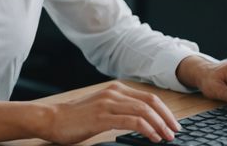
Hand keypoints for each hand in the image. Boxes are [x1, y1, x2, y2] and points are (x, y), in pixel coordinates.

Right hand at [39, 82, 180, 143]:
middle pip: (150, 102)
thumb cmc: (76, 117)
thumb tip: (143, 122)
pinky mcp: (102, 117)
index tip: (173, 124)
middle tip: (175, 132)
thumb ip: (120, 110)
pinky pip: (132, 121)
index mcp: (115, 89)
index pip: (149, 97)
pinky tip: (152, 138)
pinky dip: (146, 129)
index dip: (165, 111)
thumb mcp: (102, 108)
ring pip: (144, 111)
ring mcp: (108, 103)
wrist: (52, 118)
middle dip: (167, 118)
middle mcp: (113, 93)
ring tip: (166, 137)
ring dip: (160, 125)